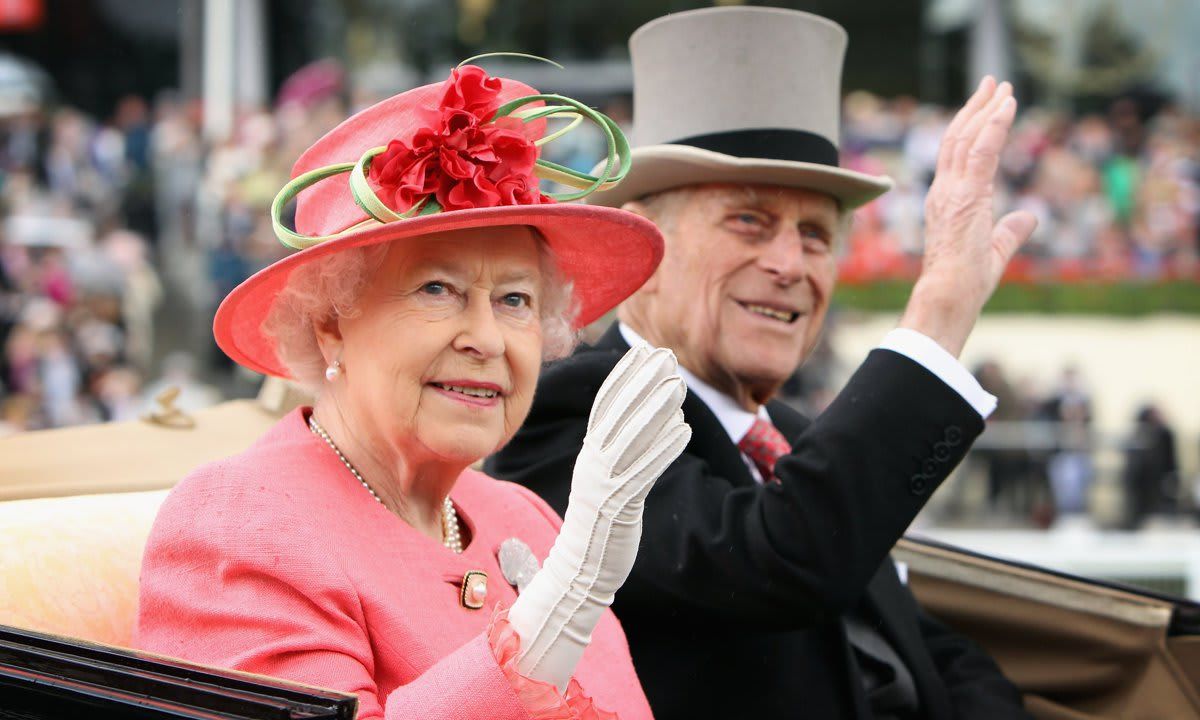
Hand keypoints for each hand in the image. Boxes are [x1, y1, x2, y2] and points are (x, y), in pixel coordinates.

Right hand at [507, 345, 690, 690]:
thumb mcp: (606, 481)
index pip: (604, 406)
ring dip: (655, 409)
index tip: (642, 352)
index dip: (623, 376)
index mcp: (589, 455)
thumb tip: (642, 420)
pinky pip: (643, 472)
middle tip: (665, 356)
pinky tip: (684, 430)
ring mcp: (603, 484)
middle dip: (642, 382)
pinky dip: (662, 449)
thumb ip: (619, 452)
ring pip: (631, 438)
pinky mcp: (618, 506)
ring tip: (678, 385)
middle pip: (618, 414)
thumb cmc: (599, 525)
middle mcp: (592, 464)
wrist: (579, 572)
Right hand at [900, 76, 1037, 356]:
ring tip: (1002, 86)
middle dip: (976, 107)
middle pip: (957, 137)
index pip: (956, 156)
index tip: (985, 107)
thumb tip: (1029, 217)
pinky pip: (981, 150)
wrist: (949, 295)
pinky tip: (1007, 106)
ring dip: (986, 108)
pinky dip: (994, 124)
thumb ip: (1011, 230)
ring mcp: (952, 191)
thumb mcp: (996, 251)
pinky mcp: (967, 194)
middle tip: (992, 84)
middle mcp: (944, 190)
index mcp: (946, 202)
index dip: (970, 128)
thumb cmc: (966, 283)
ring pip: (967, 137)